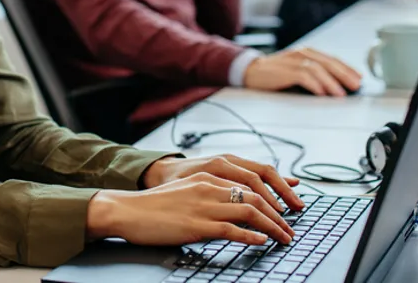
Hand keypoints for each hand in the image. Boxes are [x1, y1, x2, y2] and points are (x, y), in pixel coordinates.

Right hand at [86, 173, 294, 246]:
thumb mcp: (185, 192)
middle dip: (278, 214)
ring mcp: (203, 205)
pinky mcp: (196, 224)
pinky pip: (231, 229)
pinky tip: (262, 241)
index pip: (250, 183)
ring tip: (284, 238)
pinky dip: (250, 236)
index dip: (273, 196)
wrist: (126, 210)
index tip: (286, 209)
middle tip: (290, 229)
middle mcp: (208, 186)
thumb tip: (230, 208)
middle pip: (255, 197)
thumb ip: (208, 195)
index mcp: (207, 176)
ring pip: (249, 212)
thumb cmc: (154, 206)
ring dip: (272, 226)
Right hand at [243, 47, 362, 96]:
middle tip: (356, 86)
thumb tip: (336, 86)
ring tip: (340, 94)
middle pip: (328, 62)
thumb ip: (314, 74)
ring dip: (331, 82)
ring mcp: (292, 61)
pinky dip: (315, 84)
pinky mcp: (284, 70)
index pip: (332, 59)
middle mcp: (301, 54)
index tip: (359, 79)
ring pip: (317, 69)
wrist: (249, 71)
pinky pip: (303, 76)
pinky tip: (322, 93)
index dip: (347, 68)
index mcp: (306, 53)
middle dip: (344, 74)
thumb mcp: (297, 70)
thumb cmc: (275, 74)